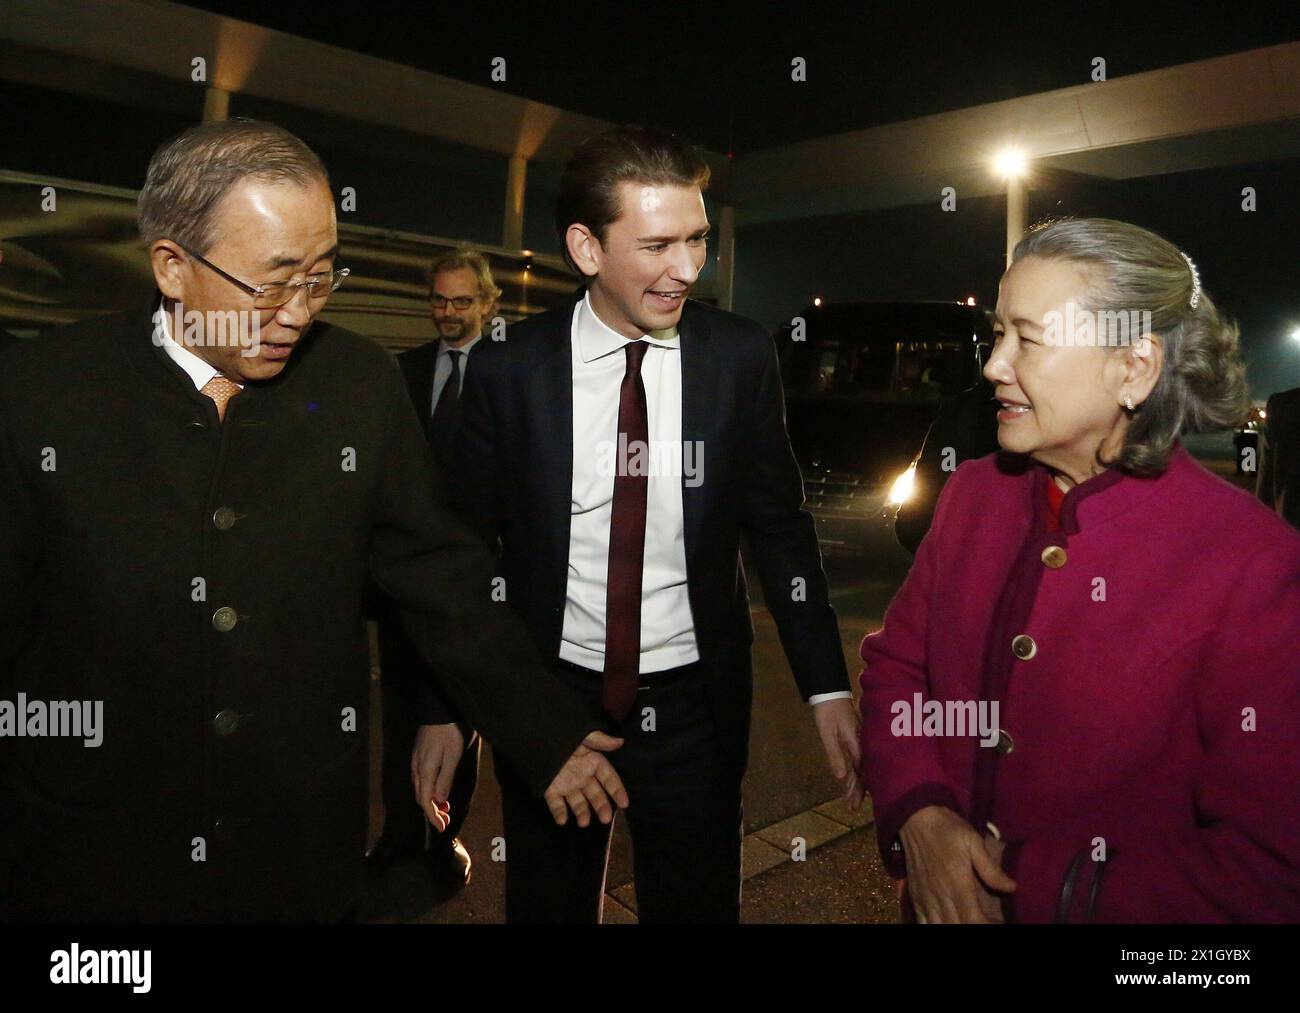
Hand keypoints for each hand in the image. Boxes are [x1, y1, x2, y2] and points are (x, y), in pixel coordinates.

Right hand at [411, 722, 464, 833]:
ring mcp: (416, 761)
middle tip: (445, 822)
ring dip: (431, 802)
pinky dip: (429, 790)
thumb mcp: (452, 756)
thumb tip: (439, 801)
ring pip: (421, 789)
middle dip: (432, 812)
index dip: (433, 817)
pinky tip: (438, 790)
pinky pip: (421, 779)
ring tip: (445, 810)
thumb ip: (445, 778)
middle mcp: (417, 769)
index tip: (442, 828)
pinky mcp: (419, 755)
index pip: (425, 801)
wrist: (439, 710)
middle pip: (421, 797)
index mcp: (424, 771)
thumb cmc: (449, 732)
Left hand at [544, 731, 628, 827]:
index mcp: (593, 763)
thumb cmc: (564, 734)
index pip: (609, 778)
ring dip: (581, 813)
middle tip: (605, 818)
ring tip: (583, 823)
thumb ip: (600, 740)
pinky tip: (562, 820)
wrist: (538, 735)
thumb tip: (620, 742)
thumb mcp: (583, 735)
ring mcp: (568, 784)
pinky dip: (559, 812)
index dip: (617, 790)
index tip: (624, 803)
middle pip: (596, 794)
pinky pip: (556, 803)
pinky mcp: (552, 789)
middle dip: (601, 806)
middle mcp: (583, 776)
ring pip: (578, 802)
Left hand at [813, 697, 862, 808]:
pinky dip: (857, 772)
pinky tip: (853, 780)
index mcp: (857, 745)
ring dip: (857, 784)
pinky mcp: (858, 739)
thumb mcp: (827, 733)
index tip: (853, 806)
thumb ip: (835, 755)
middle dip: (858, 792)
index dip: (857, 791)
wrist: (831, 692)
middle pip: (863, 773)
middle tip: (851, 809)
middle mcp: (863, 745)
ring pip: (862, 767)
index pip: (860, 773)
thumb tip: (841, 778)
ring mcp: (861, 742)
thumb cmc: (828, 712)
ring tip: (851, 800)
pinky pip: (860, 759)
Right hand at [898, 806, 1015, 922]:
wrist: (915, 818)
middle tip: (986, 921)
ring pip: (939, 927)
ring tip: (966, 921)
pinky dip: (935, 927)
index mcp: (957, 884)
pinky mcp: (915, 897)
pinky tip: (946, 923)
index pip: (974, 920)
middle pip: (958, 927)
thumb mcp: (973, 841)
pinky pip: (922, 923)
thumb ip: (990, 868)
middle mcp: (940, 896)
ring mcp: (925, 898)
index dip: (987, 926)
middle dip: (973, 928)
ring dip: (954, 928)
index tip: (998, 923)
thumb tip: (1012, 888)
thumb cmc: (948, 828)